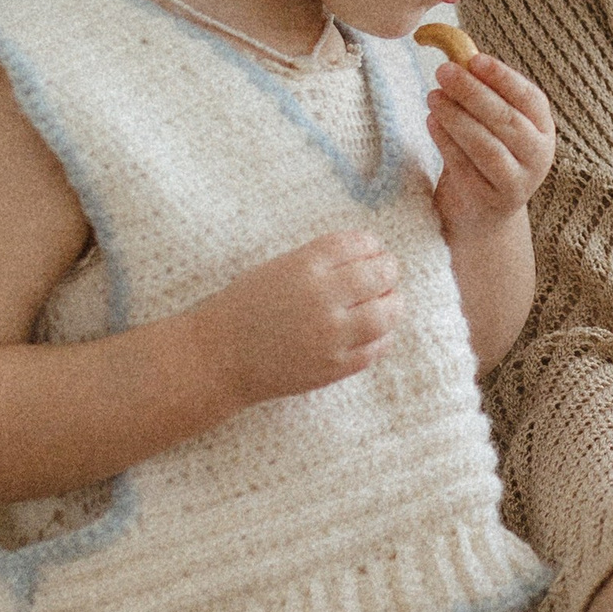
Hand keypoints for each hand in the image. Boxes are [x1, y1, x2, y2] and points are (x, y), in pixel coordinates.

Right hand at [194, 231, 400, 404]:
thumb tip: (367, 257)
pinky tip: (375, 332)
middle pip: (380, 275)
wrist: (219, 357)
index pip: (358, 245)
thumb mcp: (278, 269)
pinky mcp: (335, 366)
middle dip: (389, 271)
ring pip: (387, 314)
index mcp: (304, 266)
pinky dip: (382, 337)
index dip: (373, 246)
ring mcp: (331, 334)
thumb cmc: (245, 308)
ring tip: (388, 302)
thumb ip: (320, 262)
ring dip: (394, 304)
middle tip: (388, 274)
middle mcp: (322, 297)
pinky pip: (376, 348)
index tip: (375, 251)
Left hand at [427, 52, 555, 235]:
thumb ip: (482, 90)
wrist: (483, 214)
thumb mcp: (492, 123)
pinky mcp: (490, 201)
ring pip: (486, 145)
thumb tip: (454, 46)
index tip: (474, 60)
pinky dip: (446, 142)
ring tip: (432, 96)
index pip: (530, 98)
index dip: (503, 77)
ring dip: (456, 117)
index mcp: (543, 130)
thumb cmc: (485, 156)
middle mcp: (538, 157)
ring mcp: (517, 182)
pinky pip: (465, 166)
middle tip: (443, 72)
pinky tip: (431, 122)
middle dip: (473, 92)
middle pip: (506, 120)